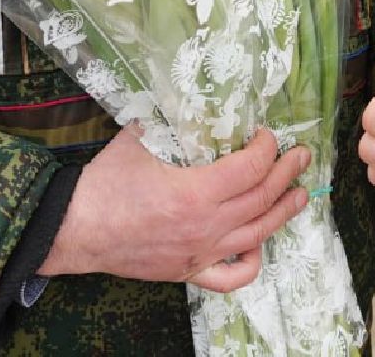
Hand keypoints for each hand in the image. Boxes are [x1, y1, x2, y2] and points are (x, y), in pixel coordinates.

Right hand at [40, 125, 310, 291]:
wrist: (73, 230)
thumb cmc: (103, 184)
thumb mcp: (137, 138)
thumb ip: (166, 119)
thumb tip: (185, 97)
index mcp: (195, 192)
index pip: (251, 169)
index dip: (267, 149)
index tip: (267, 134)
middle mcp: (206, 227)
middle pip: (261, 199)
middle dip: (287, 173)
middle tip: (301, 156)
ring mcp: (200, 253)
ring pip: (257, 236)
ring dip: (283, 212)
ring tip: (298, 195)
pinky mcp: (188, 272)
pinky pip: (230, 277)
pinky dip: (251, 262)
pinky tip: (258, 244)